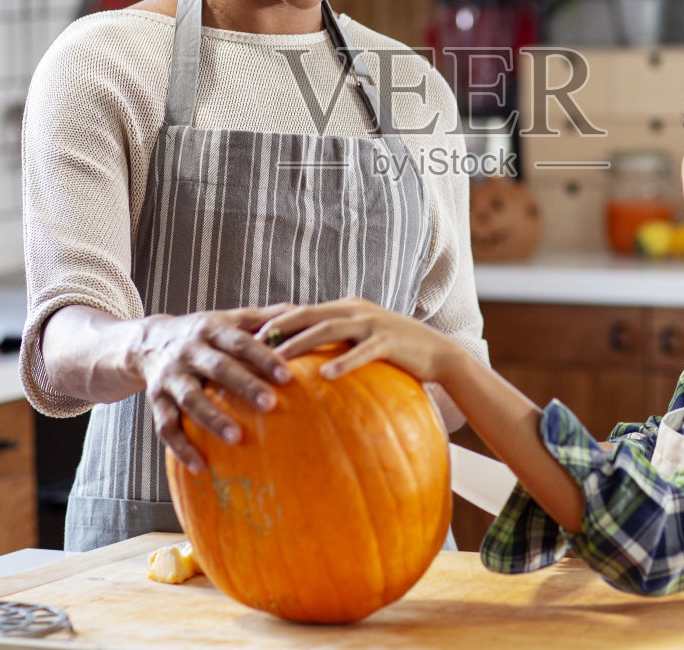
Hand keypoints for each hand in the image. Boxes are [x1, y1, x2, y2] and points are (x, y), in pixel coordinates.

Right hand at [141, 304, 293, 472]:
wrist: (148, 342)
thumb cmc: (202, 334)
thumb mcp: (229, 319)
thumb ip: (263, 318)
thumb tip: (302, 311)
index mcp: (210, 329)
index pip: (239, 341)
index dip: (263, 357)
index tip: (287, 375)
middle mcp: (188, 351)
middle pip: (217, 368)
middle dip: (243, 385)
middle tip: (270, 404)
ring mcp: (170, 377)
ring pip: (190, 398)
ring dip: (212, 419)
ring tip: (236, 438)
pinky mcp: (156, 401)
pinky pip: (166, 426)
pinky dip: (181, 447)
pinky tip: (201, 466)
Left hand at [268, 297, 460, 383]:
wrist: (437, 353)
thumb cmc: (394, 352)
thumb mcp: (360, 340)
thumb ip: (334, 343)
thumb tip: (302, 361)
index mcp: (344, 308)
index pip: (301, 310)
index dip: (274, 319)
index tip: (245, 333)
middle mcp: (354, 310)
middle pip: (308, 314)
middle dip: (278, 327)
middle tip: (249, 343)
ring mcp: (372, 323)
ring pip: (328, 330)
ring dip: (300, 343)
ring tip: (276, 358)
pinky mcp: (388, 341)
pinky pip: (361, 352)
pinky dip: (343, 362)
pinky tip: (325, 376)